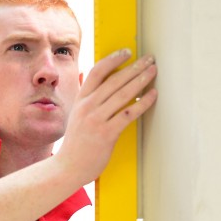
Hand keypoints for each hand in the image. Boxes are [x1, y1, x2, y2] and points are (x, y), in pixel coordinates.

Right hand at [57, 50, 156, 187]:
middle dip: (134, 67)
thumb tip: (97, 82)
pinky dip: (142, 103)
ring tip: (153, 72)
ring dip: (141, 80)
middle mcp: (88, 107)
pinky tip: (152, 96)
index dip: (113, 59)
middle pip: (114, 80)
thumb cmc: (76, 144)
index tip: (127, 52)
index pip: (97, 72)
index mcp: (81, 100)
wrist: (67, 168)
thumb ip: (88, 100)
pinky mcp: (106, 134)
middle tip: (149, 59)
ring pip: (123, 94)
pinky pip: (128, 114)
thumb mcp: (77, 116)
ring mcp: (96, 120)